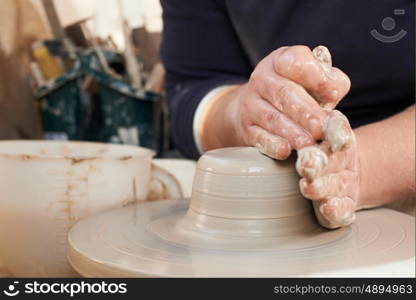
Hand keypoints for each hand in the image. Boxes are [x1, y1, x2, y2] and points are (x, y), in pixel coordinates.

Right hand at [227, 45, 350, 158]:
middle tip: (322, 128)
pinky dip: (271, 144)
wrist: (256, 107)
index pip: (296, 62)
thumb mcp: (312, 78)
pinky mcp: (246, 127)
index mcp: (281, 60)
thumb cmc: (295, 92)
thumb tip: (335, 91)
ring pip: (272, 117)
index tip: (334, 95)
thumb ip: (330, 82)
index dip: (317, 78)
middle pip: (284, 93)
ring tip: (309, 144)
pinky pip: (258, 136)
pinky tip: (285, 151)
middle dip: (306, 112)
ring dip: (292, 132)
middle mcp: (262, 78)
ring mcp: (251, 103)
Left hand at [296, 110, 359, 228]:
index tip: (327, 134)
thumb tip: (310, 92)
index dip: (335, 132)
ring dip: (323, 186)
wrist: (334, 162)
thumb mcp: (312, 115)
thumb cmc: (313, 134)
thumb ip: (307, 102)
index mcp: (337, 132)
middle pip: (332, 160)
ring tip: (308, 187)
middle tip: (305, 164)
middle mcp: (341, 157)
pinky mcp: (342, 202)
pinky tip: (328, 209)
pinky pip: (342, 209)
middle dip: (319, 162)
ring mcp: (343, 181)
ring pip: (335, 185)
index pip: (337, 130)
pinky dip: (337, 210)